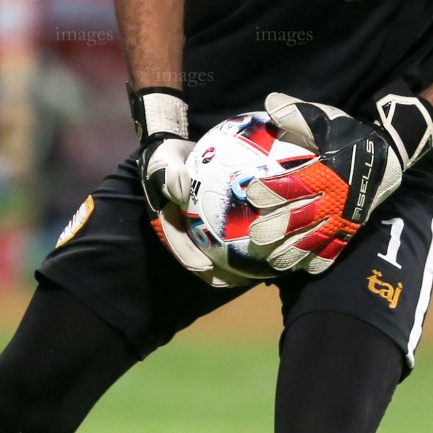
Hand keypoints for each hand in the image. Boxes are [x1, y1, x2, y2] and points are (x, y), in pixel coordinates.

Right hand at [128, 83, 245, 287]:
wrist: (180, 153)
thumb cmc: (170, 158)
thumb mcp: (164, 159)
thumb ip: (169, 171)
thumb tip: (180, 189)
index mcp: (169, 221)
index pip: (178, 244)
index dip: (189, 258)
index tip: (204, 267)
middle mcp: (185, 231)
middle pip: (201, 259)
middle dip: (217, 274)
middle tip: (237, 279)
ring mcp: (202, 230)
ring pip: (218, 254)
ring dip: (235, 267)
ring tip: (257, 273)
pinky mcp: (218, 225)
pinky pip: (233, 236)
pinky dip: (247, 243)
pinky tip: (268, 245)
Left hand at [251, 88, 432, 274]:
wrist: (391, 154)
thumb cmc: (352, 136)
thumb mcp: (328, 119)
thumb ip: (299, 114)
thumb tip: (270, 102)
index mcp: (326, 172)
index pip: (295, 183)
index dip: (272, 188)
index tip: (251, 192)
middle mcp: (334, 198)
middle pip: (302, 217)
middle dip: (278, 229)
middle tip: (255, 236)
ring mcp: (343, 216)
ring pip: (316, 239)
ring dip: (294, 251)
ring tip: (274, 262)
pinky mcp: (351, 226)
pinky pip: (336, 248)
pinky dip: (320, 260)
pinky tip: (303, 269)